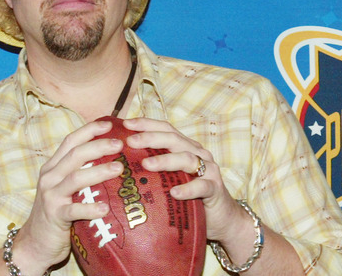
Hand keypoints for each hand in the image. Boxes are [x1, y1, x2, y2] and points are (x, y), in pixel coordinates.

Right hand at [12, 120, 125, 273]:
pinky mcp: (55, 216)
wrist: (33, 244)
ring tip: (119, 169)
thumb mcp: (63, 189)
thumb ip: (78, 174)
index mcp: (52, 168)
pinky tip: (105, 208)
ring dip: (99, 171)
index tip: (109, 124)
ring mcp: (51, 196)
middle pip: (75, 155)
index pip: (70, 142)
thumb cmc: (56, 214)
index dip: (89, 130)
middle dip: (98, 146)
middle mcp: (50, 178)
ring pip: (75, 178)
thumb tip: (110, 161)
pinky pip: (73, 210)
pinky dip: (89, 208)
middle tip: (120, 144)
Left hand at [121, 118, 247, 244]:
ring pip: (187, 159)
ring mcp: (209, 170)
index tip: (126, 123)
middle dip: (151, 138)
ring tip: (146, 164)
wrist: (221, 218)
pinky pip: (202, 186)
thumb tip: (120, 161)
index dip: (147, 124)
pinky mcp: (215, 189)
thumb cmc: (189, 196)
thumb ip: (153, 167)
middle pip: (174, 139)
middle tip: (131, 141)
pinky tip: (174, 192)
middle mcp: (197, 154)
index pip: (166, 129)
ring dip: (165, 160)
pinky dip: (188, 188)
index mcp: (185, 147)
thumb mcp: (169, 178)